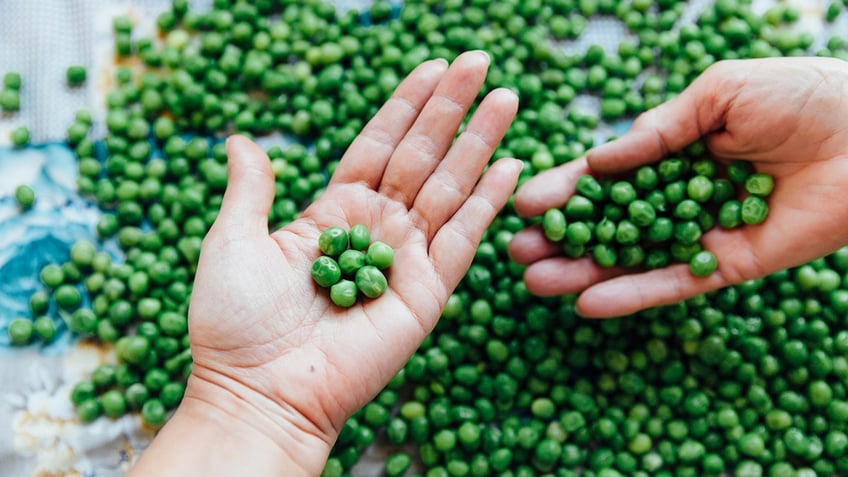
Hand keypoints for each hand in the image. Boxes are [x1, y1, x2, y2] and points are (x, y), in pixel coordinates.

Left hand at [129, 51, 520, 475]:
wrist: (259, 390)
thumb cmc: (236, 322)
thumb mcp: (234, 240)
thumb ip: (252, 188)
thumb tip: (242, 140)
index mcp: (333, 212)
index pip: (378, 145)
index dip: (404, 106)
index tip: (430, 67)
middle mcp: (375, 229)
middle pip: (422, 156)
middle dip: (451, 108)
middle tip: (480, 61)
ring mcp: (405, 259)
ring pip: (450, 188)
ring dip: (479, 141)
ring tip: (507, 97)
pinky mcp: (426, 294)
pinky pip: (463, 240)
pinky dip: (487, 203)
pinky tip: (509, 165)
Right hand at [510, 57, 847, 317]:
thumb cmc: (802, 95)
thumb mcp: (719, 92)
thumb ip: (658, 131)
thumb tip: (597, 161)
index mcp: (674, 152)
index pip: (607, 176)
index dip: (567, 190)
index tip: (525, 203)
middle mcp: (680, 197)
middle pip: (609, 224)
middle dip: (562, 238)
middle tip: (515, 251)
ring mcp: (700, 234)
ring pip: (631, 259)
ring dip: (582, 272)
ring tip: (534, 281)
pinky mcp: (728, 267)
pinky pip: (674, 283)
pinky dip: (633, 294)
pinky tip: (589, 303)